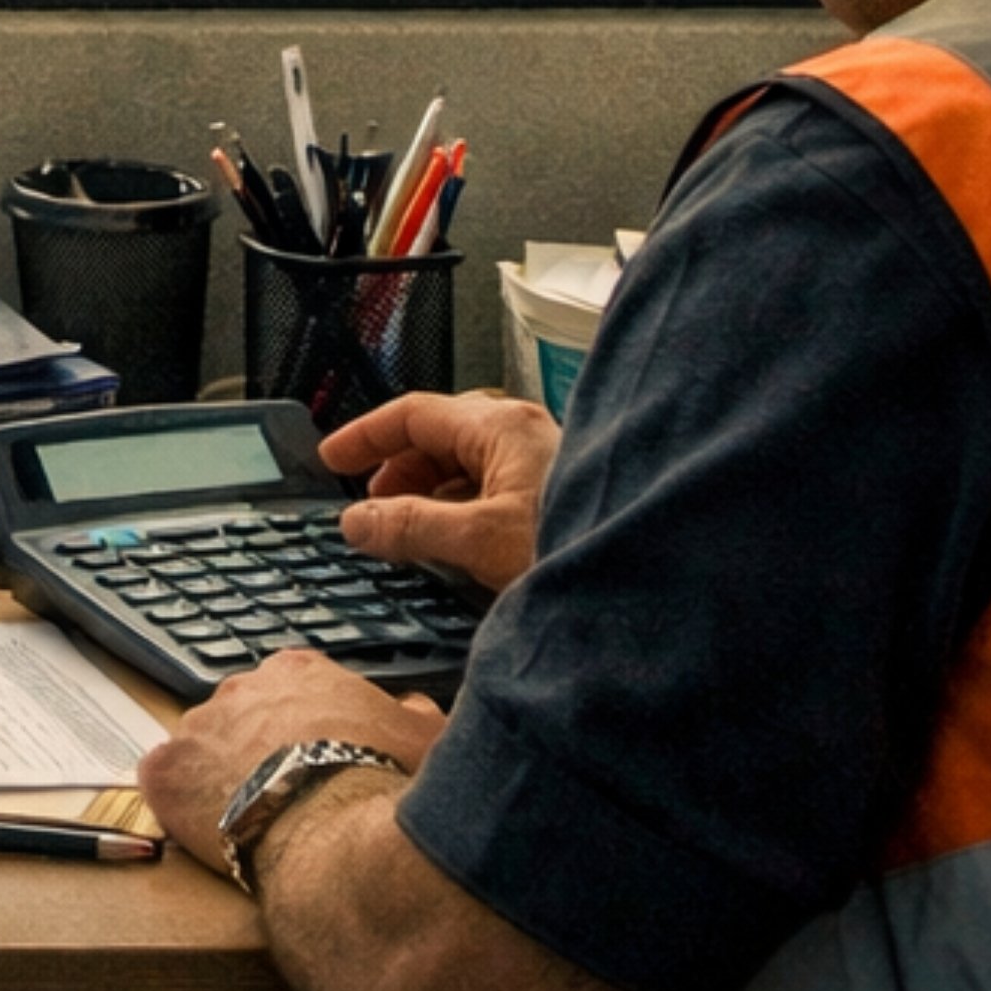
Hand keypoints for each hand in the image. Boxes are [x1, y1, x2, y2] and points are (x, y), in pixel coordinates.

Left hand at [136, 649, 447, 878]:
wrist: (335, 829)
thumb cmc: (381, 784)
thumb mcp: (422, 737)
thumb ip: (412, 713)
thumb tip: (412, 707)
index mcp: (298, 672)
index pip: (288, 689)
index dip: (300, 728)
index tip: (309, 758)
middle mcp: (239, 687)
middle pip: (239, 717)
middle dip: (255, 751)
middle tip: (280, 793)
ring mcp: (196, 727)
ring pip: (200, 750)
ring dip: (218, 778)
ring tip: (250, 818)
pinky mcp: (165, 771)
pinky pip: (163, 784)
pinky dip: (179, 804)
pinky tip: (207, 829)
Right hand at [323, 389, 562, 590]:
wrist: (659, 577)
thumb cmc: (580, 544)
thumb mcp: (480, 539)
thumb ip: (411, 527)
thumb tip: (355, 521)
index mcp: (500, 427)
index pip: (413, 413)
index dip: (365, 435)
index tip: (330, 460)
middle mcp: (522, 434)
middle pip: (438, 437)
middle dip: (396, 471)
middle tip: (367, 508)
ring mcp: (542, 462)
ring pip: (465, 466)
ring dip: (427, 494)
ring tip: (406, 533)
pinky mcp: (555, 493)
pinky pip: (490, 489)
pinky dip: (458, 509)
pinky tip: (453, 545)